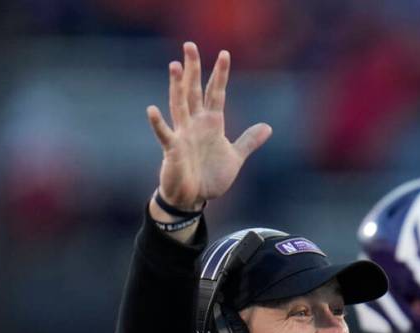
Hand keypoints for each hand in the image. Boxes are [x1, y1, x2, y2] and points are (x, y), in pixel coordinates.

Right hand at [147, 42, 272, 210]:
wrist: (193, 198)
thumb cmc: (210, 177)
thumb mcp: (234, 157)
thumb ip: (248, 141)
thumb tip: (268, 127)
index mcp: (211, 124)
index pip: (215, 93)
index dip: (220, 74)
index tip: (224, 53)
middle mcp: (195, 124)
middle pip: (193, 91)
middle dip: (193, 69)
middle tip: (190, 45)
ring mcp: (182, 135)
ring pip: (179, 105)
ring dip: (176, 86)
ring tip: (175, 66)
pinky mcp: (172, 150)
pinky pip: (164, 134)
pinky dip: (158, 123)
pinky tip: (152, 110)